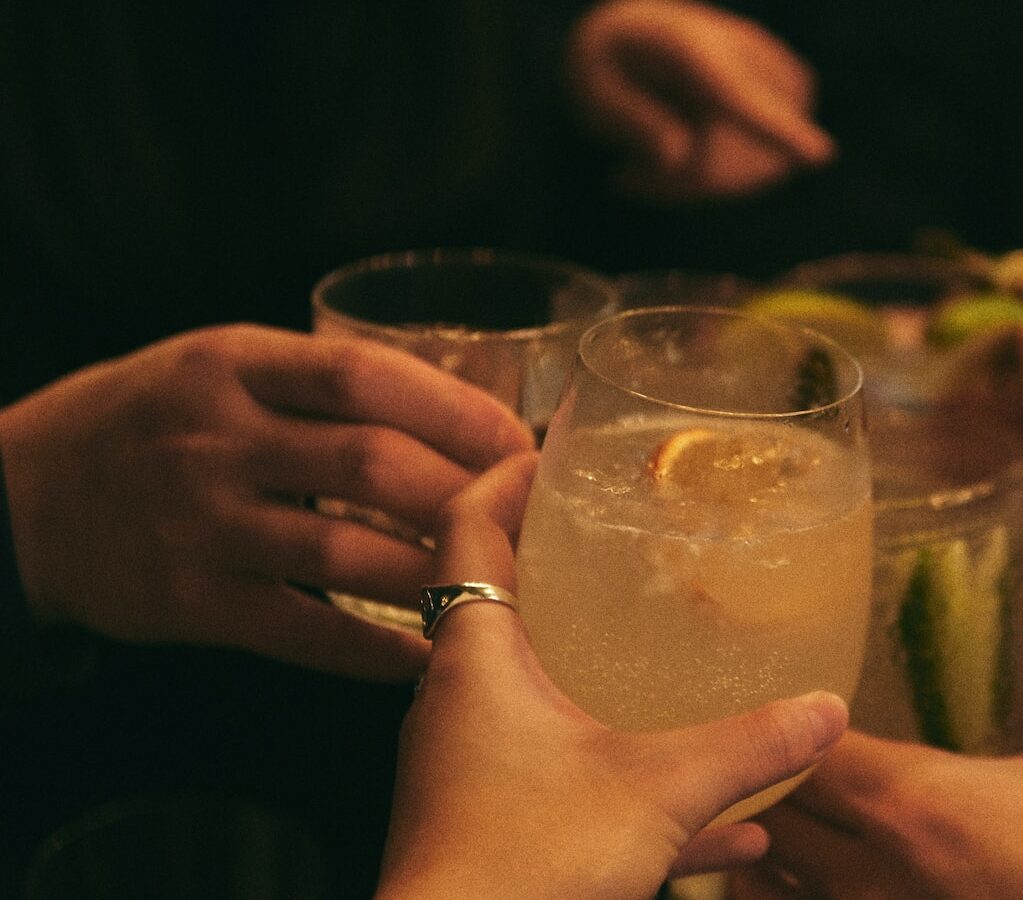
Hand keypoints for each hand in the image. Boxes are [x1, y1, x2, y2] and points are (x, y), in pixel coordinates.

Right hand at [0, 324, 531, 680]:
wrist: (22, 494)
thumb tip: (462, 413)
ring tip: (502, 587)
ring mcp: (200, 522)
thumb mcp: (221, 366)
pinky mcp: (187, 600)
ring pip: (346, 552)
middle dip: (468, 495)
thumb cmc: (152, 421)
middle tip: (533, 521)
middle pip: (372, 464)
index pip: (366, 376)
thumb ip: (321, 384)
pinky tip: (429, 655)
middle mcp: (218, 438)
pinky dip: (373, 649)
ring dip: (437, 574)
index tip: (519, 441)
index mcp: (236, 364)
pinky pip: (301, 629)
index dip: (456, 409)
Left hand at [378, 453, 848, 898]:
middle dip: (562, 568)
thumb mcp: (654, 792)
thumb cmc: (519, 869)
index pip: (468, 526)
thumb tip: (826, 708)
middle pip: (500, 601)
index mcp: (475, 659)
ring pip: (537, 694)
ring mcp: (475, 768)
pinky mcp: (496, 828)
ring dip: (596, 671)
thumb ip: (746, 746)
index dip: (505, 474)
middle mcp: (461, 703)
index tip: (551, 446)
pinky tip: (727, 824)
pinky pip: (566, 779)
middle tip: (623, 539)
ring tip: (668, 654)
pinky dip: (627, 776)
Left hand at [566, 0, 833, 201]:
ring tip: (640, 171)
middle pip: (746, 151)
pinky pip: (771, 166)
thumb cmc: (607, 63)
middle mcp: (744, 51)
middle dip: (692, 182)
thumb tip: (679, 155)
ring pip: (763, 166)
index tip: (819, 155)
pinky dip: (722, 182)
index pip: (738, 94)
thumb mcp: (592, 90)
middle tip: (622, 179)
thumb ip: (630, 119)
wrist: (637, 33)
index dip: (777, 128)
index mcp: (688, 44)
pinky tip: (676, 167)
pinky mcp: (790, 98)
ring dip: (702, 187)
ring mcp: (774, 74)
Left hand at [732, 652, 1022, 899]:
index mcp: (915, 807)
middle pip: (765, 817)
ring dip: (768, 842)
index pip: (797, 753)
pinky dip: (789, 892)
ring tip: (790, 807)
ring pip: (768, 882)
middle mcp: (872, 876)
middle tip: (787, 747)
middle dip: (766, 778)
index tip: (805, 703)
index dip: (788, 723)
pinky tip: (818, 873)